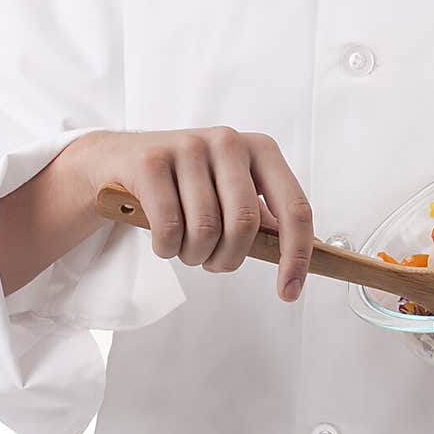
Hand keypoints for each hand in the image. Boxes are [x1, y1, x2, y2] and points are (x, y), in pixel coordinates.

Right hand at [83, 127, 313, 300]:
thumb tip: (314, 251)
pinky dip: (167, 249)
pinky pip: (170, 228)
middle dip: (228, 259)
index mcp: (261, 149)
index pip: (294, 207)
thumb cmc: (187, 183)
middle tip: (213, 262)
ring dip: (195, 256)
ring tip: (186, 246)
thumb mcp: (233, 190)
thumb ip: (269, 218)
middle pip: (244, 224)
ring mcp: (189, 147)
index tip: (289, 291)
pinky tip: (165, 240)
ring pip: (205, 230)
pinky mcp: (152, 162)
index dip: (296, 256)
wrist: (119, 160)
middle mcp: (228, 141)